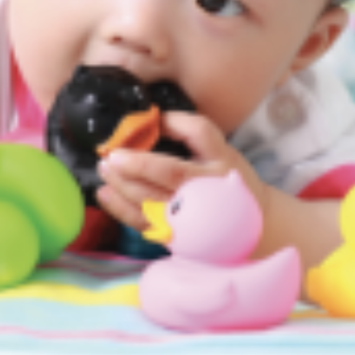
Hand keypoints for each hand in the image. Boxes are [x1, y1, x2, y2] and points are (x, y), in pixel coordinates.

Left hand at [96, 111, 267, 230]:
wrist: (250, 225)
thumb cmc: (226, 178)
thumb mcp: (219, 149)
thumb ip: (188, 133)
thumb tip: (150, 119)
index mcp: (221, 159)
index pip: (199, 133)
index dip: (172, 123)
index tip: (151, 119)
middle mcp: (209, 187)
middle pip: (170, 173)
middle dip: (136, 163)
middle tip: (110, 154)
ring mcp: (194, 215)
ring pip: (153, 201)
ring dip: (122, 185)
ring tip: (104, 169)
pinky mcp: (179, 234)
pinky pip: (145, 223)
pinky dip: (121, 209)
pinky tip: (105, 193)